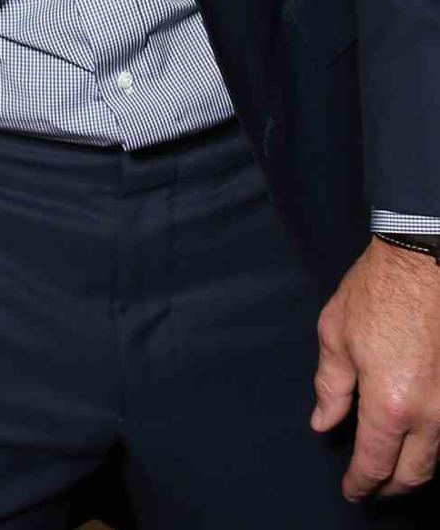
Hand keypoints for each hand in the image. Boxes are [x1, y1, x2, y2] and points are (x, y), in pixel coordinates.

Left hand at [312, 236, 439, 498]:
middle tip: (373, 486)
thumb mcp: (336, 335)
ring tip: (392, 466)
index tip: (351, 491)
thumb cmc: (376, 291)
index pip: (375, 463)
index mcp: (389, 404)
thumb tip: (323, 423)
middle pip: (414, 472)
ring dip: (414, 467)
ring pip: (436, 455)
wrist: (424, 259)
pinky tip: (415, 436)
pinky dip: (432, 442)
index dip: (361, 483)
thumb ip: (330, 386)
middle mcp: (428, 413)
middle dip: (391, 486)